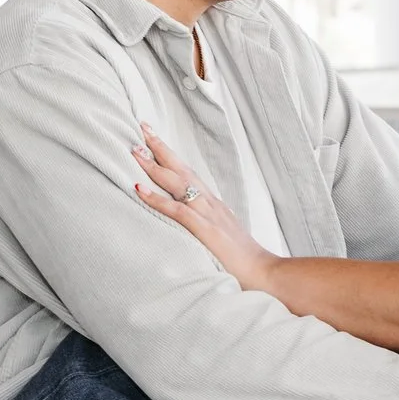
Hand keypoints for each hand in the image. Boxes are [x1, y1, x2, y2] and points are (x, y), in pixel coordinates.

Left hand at [132, 125, 276, 291]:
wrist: (264, 272)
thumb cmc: (243, 260)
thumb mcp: (222, 235)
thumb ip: (207, 225)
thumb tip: (192, 223)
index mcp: (213, 203)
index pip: (188, 172)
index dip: (171, 156)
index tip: (154, 139)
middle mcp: (209, 202)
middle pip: (181, 168)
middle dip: (160, 148)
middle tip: (142, 127)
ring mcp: (207, 214)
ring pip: (177, 182)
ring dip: (153, 166)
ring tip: (134, 150)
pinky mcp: (204, 229)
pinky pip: (176, 209)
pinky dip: (156, 198)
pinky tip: (140, 188)